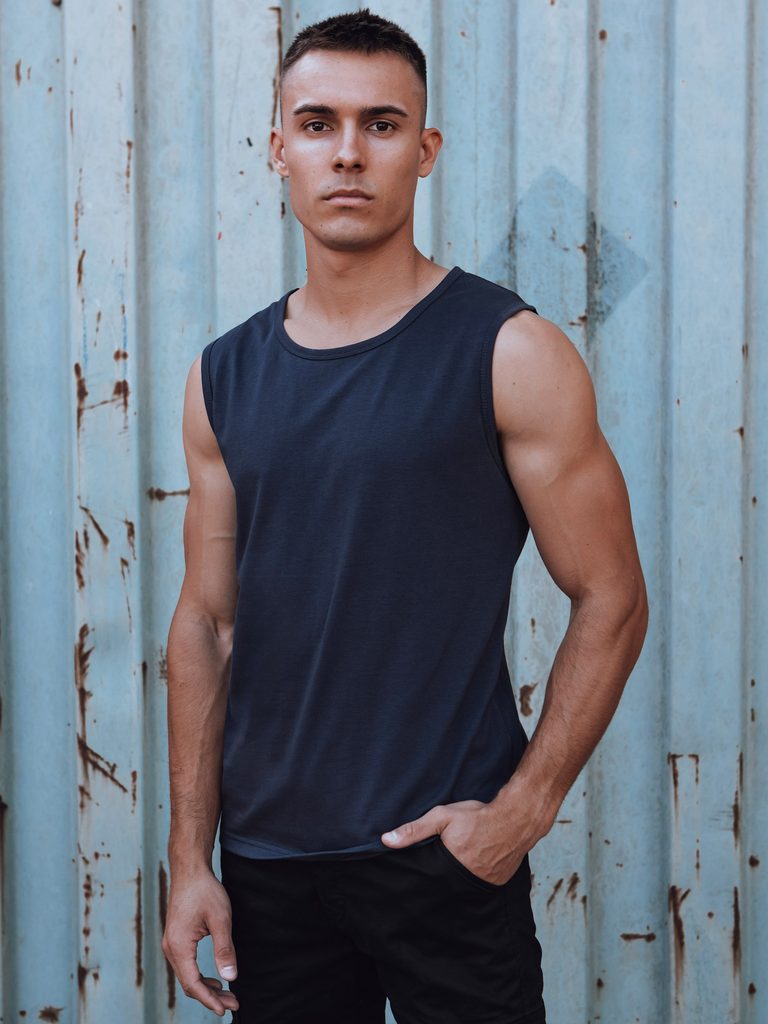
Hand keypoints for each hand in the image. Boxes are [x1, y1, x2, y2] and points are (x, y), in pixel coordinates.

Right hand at [162, 867, 239, 1017]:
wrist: (190, 870)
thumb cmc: (205, 891)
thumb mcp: (221, 919)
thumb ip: (225, 949)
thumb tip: (230, 979)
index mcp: (179, 946)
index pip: (193, 983)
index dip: (209, 1000)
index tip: (225, 1010)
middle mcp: (171, 948)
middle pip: (189, 983)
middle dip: (211, 997)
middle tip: (234, 1004)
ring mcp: (172, 944)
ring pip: (188, 976)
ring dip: (206, 988)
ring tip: (228, 995)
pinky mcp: (176, 939)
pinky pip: (187, 966)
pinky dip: (200, 976)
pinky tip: (215, 979)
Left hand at [381, 799, 528, 885]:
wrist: (516, 817)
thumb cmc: (478, 815)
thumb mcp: (442, 817)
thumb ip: (414, 830)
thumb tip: (386, 840)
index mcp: (451, 866)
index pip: (431, 881)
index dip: (428, 877)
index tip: (423, 878)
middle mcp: (469, 880)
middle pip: (449, 884)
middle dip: (446, 876)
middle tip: (448, 863)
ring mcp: (486, 882)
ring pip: (467, 885)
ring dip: (463, 877)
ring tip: (464, 862)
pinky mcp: (500, 881)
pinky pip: (484, 883)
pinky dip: (480, 875)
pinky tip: (480, 862)